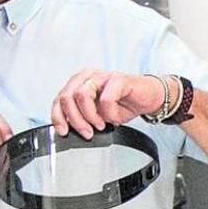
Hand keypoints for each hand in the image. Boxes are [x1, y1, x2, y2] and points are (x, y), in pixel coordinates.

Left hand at [50, 69, 169, 137]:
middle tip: (87, 132)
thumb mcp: (98, 115)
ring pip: (81, 95)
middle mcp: (88, 77)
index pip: (59, 99)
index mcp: (79, 83)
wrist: (149, 98)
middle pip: (67, 97)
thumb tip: (70, 130)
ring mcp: (102, 76)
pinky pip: (105, 99)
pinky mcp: (118, 79)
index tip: (64, 132)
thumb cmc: (124, 104)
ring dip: (89, 116)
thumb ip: (82, 117)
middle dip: (75, 120)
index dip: (58, 117)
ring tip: (100, 125)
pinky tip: (114, 118)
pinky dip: (109, 113)